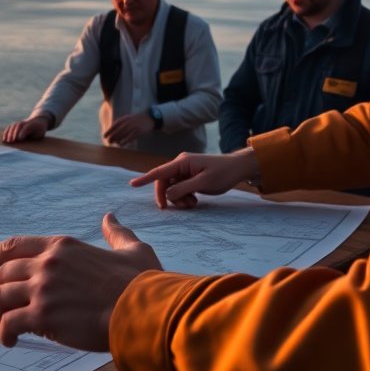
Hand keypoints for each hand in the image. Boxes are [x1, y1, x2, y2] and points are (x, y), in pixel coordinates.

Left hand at [0, 214, 160, 350]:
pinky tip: (10, 343)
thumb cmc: (143, 284)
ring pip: (2, 298)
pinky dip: (5, 334)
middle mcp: (47, 263)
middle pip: (3, 275)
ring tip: (8, 330)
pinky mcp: (43, 316)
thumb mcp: (133, 249)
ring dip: (0, 316)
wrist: (146, 312)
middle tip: (2, 310)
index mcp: (62, 246)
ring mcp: (43, 289)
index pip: (12, 246)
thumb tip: (110, 217)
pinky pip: (10, 324)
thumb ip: (117, 233)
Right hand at [3, 115, 48, 143]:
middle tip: (12, 141)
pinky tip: (4, 139)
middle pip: (18, 125)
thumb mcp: (40, 134)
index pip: (27, 127)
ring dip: (9, 133)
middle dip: (14, 133)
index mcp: (34, 124)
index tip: (19, 138)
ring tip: (7, 141)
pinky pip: (10, 127)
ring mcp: (20, 122)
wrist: (39, 120)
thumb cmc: (40, 130)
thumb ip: (34, 136)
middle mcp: (26, 122)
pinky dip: (6, 132)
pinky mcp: (16, 124)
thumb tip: (24, 141)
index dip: (23, 132)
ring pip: (13, 125)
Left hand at [102, 111, 154, 145]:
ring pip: (123, 135)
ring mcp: (133, 127)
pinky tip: (121, 144)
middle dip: (112, 137)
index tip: (104, 136)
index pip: (114, 125)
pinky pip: (129, 138)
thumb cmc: (135, 120)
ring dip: (117, 140)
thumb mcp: (127, 118)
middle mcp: (128, 123)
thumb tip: (112, 131)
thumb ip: (120, 123)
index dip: (108, 131)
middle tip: (108, 141)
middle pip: (117, 131)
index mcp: (124, 119)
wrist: (148, 118)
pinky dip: (124, 141)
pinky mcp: (138, 132)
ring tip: (113, 143)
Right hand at [129, 148, 258, 208]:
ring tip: (192, 204)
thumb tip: (167, 195)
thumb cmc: (223, 173)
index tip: (132, 184)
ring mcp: (185, 171)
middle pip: (164, 182)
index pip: (159, 172)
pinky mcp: (190, 177)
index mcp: (182, 162)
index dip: (145, 179)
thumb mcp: (203, 183)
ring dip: (178, 199)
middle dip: (168, 196)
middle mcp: (181, 165)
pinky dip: (184, 197)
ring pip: (172, 188)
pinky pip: (179, 189)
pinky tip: (194, 200)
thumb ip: (183, 188)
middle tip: (176, 208)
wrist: (237, 169)